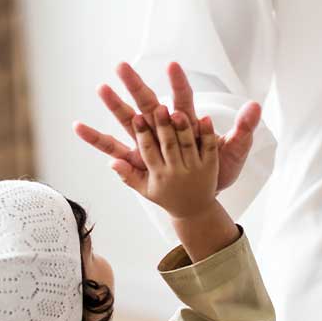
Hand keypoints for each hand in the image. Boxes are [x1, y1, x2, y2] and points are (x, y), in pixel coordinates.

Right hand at [73, 62, 260, 191]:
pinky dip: (97, 140)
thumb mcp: (233, 155)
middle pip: (148, 105)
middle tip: (120, 65)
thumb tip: (257, 106)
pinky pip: (114, 151)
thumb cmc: (217, 174)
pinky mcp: (137, 162)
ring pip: (126, 124)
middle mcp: (163, 132)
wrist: (200, 198)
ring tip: (99, 89)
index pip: (182, 100)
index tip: (172, 66)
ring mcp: (147, 146)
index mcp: (186, 127)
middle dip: (135, 85)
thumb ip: (243, 132)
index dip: (178, 85)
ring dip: (113, 107)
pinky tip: (78, 129)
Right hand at [108, 104, 218, 219]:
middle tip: (158, 108)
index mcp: (158, 174)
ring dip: (183, 128)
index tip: (137, 118)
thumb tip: (111, 162)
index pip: (148, 151)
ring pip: (188, 145)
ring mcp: (194, 168)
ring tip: (177, 112)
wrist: (194, 212)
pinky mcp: (210, 167)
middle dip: (163, 127)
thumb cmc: (167, 197)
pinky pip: (209, 148)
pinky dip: (207, 133)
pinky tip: (205, 118)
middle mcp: (175, 171)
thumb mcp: (146, 190)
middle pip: (168, 145)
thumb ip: (129, 175)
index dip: (143, 135)